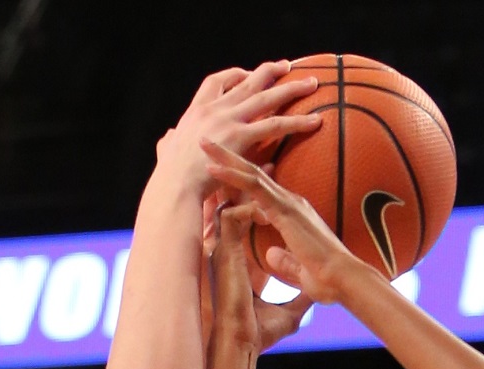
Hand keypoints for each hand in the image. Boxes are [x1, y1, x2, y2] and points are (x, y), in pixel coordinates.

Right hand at [158, 61, 322, 188]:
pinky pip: (275, 124)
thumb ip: (170, 143)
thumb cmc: (169, 178)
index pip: (215, 82)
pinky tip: (315, 121)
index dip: (233, 75)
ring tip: (313, 83)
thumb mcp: (167, 152)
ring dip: (291, 88)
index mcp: (195, 111)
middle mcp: (213, 109)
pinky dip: (297, 121)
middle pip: (246, 83)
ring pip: (266, 98)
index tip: (246, 74)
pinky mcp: (240, 136)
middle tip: (287, 66)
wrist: (174, 187)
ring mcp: (227, 120)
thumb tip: (168, 137)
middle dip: (269, 71)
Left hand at [200, 139, 378, 306]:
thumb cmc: (327, 279)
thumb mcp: (297, 268)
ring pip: (250, 173)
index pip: (261, 191)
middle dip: (229, 156)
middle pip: (253, 173)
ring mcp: (288, 203)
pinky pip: (253, 187)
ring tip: (203, 142)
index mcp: (292, 214)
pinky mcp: (284, 210)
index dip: (239, 178)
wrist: (344, 280)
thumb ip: (284, 260)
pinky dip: (231, 175)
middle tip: (206, 141)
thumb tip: (271, 256)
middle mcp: (290, 203)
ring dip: (225, 156)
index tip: (218, 168)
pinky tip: (211, 166)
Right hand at [206, 203, 311, 358]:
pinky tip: (267, 214)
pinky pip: (229, 217)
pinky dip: (248, 210)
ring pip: (227, 208)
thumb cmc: (257, 334)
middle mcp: (225, 254)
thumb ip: (297, 302)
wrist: (242, 344)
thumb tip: (313, 299)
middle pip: (231, 210)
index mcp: (235, 263)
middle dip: (248, 193)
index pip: (240, 226)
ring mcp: (221, 252)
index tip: (275, 204)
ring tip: (270, 192)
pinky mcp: (223, 253)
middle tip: (272, 179)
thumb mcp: (287, 314)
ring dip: (247, 196)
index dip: (256, 208)